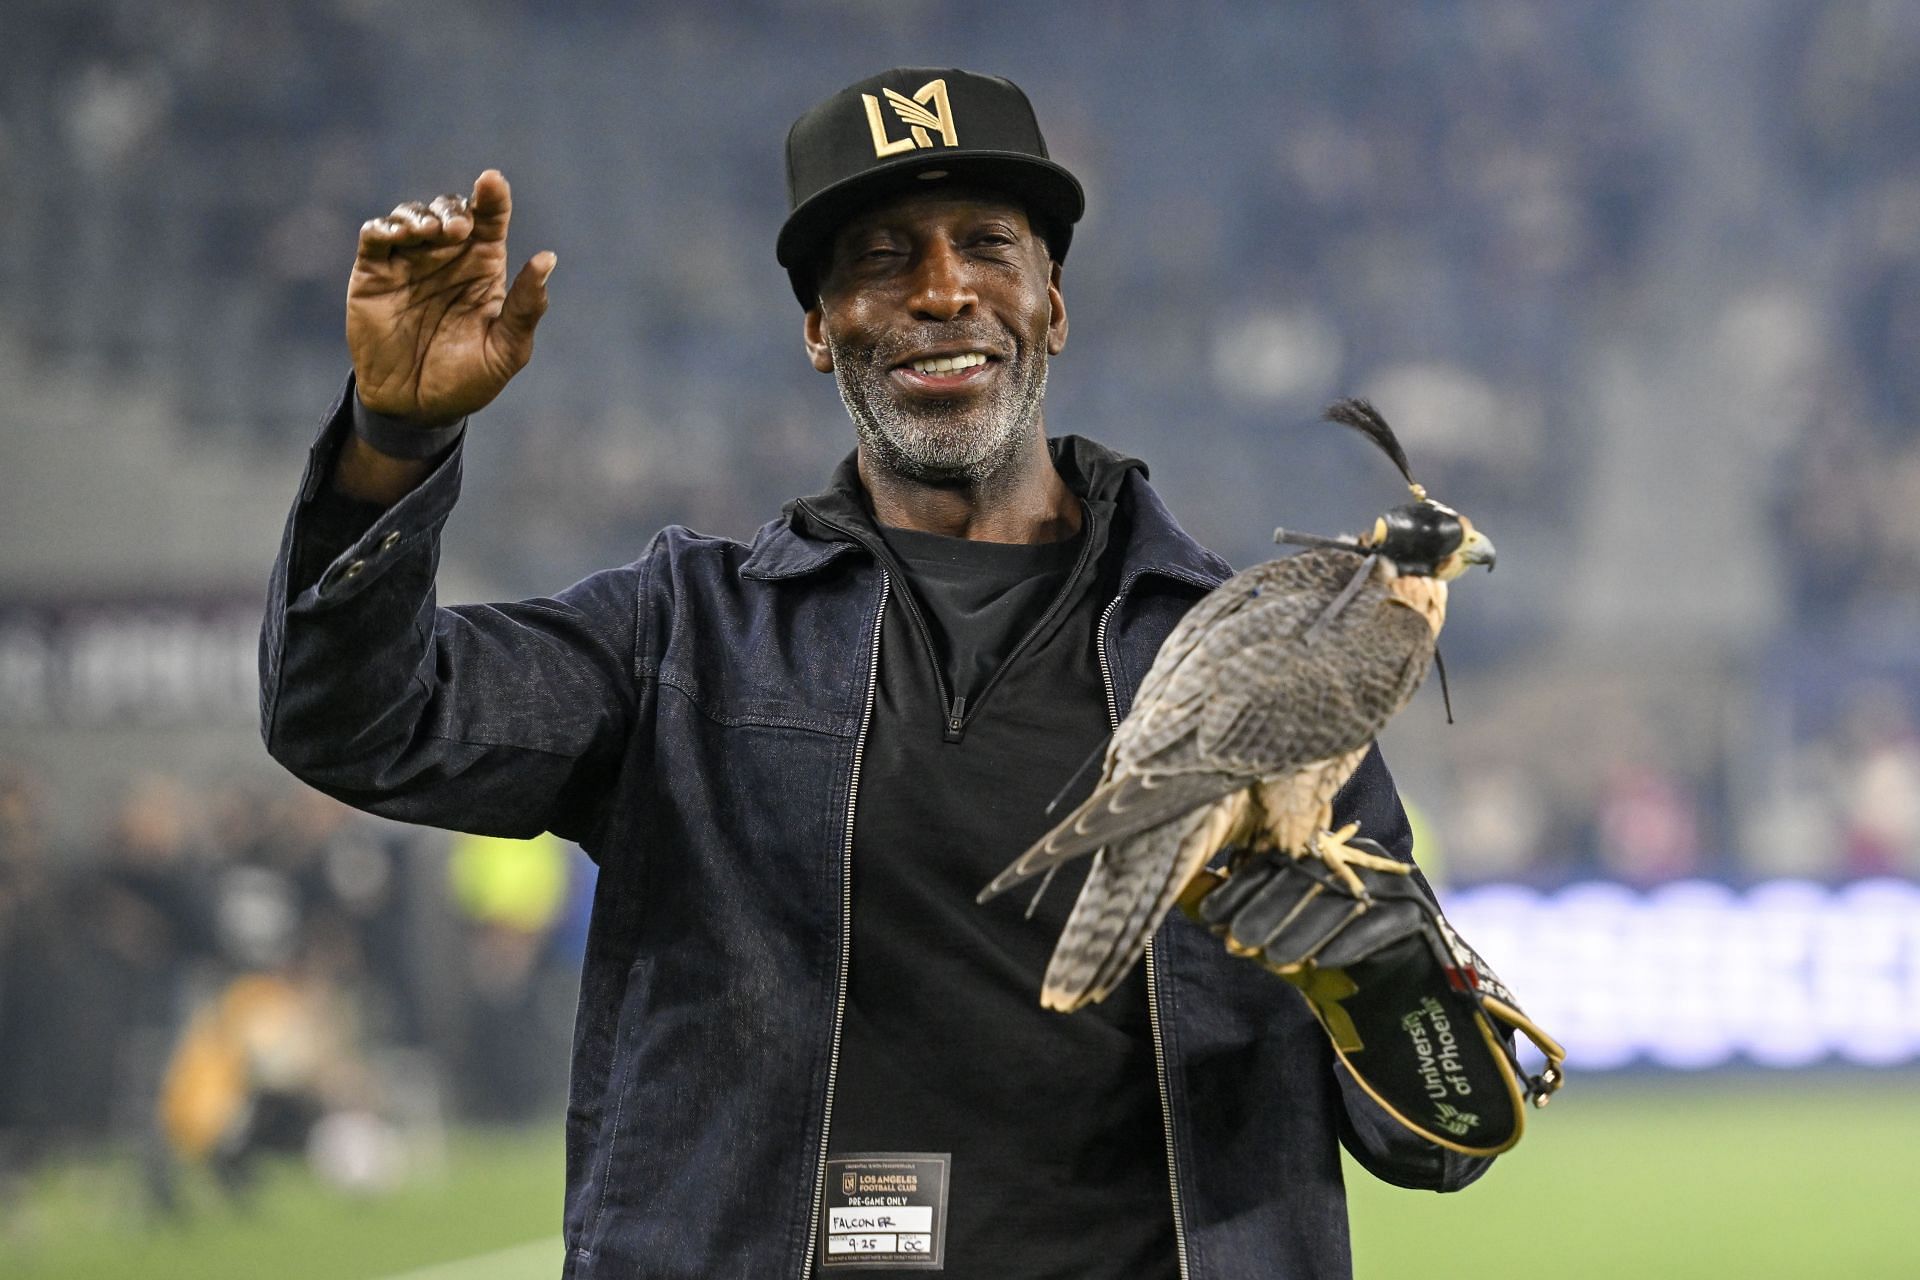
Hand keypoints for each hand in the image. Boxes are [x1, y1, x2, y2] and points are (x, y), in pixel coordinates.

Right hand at [346, 169, 554, 427]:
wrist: (416, 409)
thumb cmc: (468, 380)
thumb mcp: (506, 350)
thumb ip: (525, 308)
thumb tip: (547, 259)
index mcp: (483, 268)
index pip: (490, 219)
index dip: (493, 196)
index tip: (492, 182)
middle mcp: (447, 257)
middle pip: (450, 210)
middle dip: (453, 209)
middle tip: (457, 230)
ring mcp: (409, 262)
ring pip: (412, 215)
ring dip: (421, 215)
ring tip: (429, 233)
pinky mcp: (374, 273)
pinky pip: (375, 235)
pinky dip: (384, 227)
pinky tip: (398, 235)